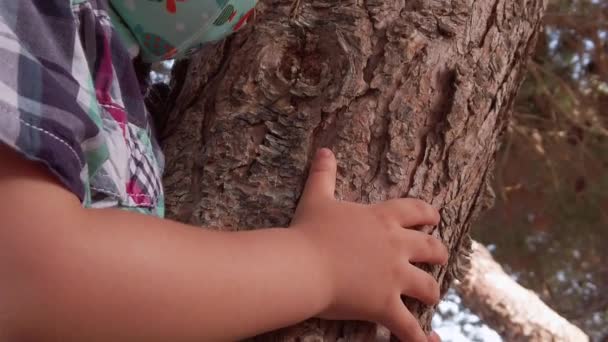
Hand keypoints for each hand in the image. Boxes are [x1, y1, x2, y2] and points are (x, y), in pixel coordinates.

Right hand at [290, 148, 447, 341]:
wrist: (303, 265)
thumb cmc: (309, 231)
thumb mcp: (317, 198)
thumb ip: (324, 173)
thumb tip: (324, 150)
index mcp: (382, 219)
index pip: (416, 211)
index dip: (429, 214)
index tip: (435, 217)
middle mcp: (396, 247)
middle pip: (431, 248)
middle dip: (438, 253)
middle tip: (439, 256)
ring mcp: (394, 277)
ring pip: (428, 286)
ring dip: (432, 291)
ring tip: (432, 295)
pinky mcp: (385, 305)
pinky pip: (409, 328)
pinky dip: (422, 339)